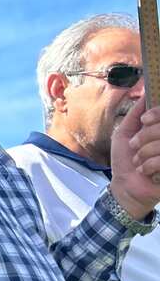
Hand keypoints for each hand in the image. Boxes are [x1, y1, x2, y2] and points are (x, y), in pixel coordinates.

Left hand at [109, 100, 159, 218]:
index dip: (156, 114)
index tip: (143, 121)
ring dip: (144, 154)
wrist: (125, 186)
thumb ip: (135, 114)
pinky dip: (149, 166)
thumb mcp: (124, 133)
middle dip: (144, 137)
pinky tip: (145, 171)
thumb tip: (146, 94)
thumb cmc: (124, 159)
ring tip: (138, 162)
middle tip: (134, 147)